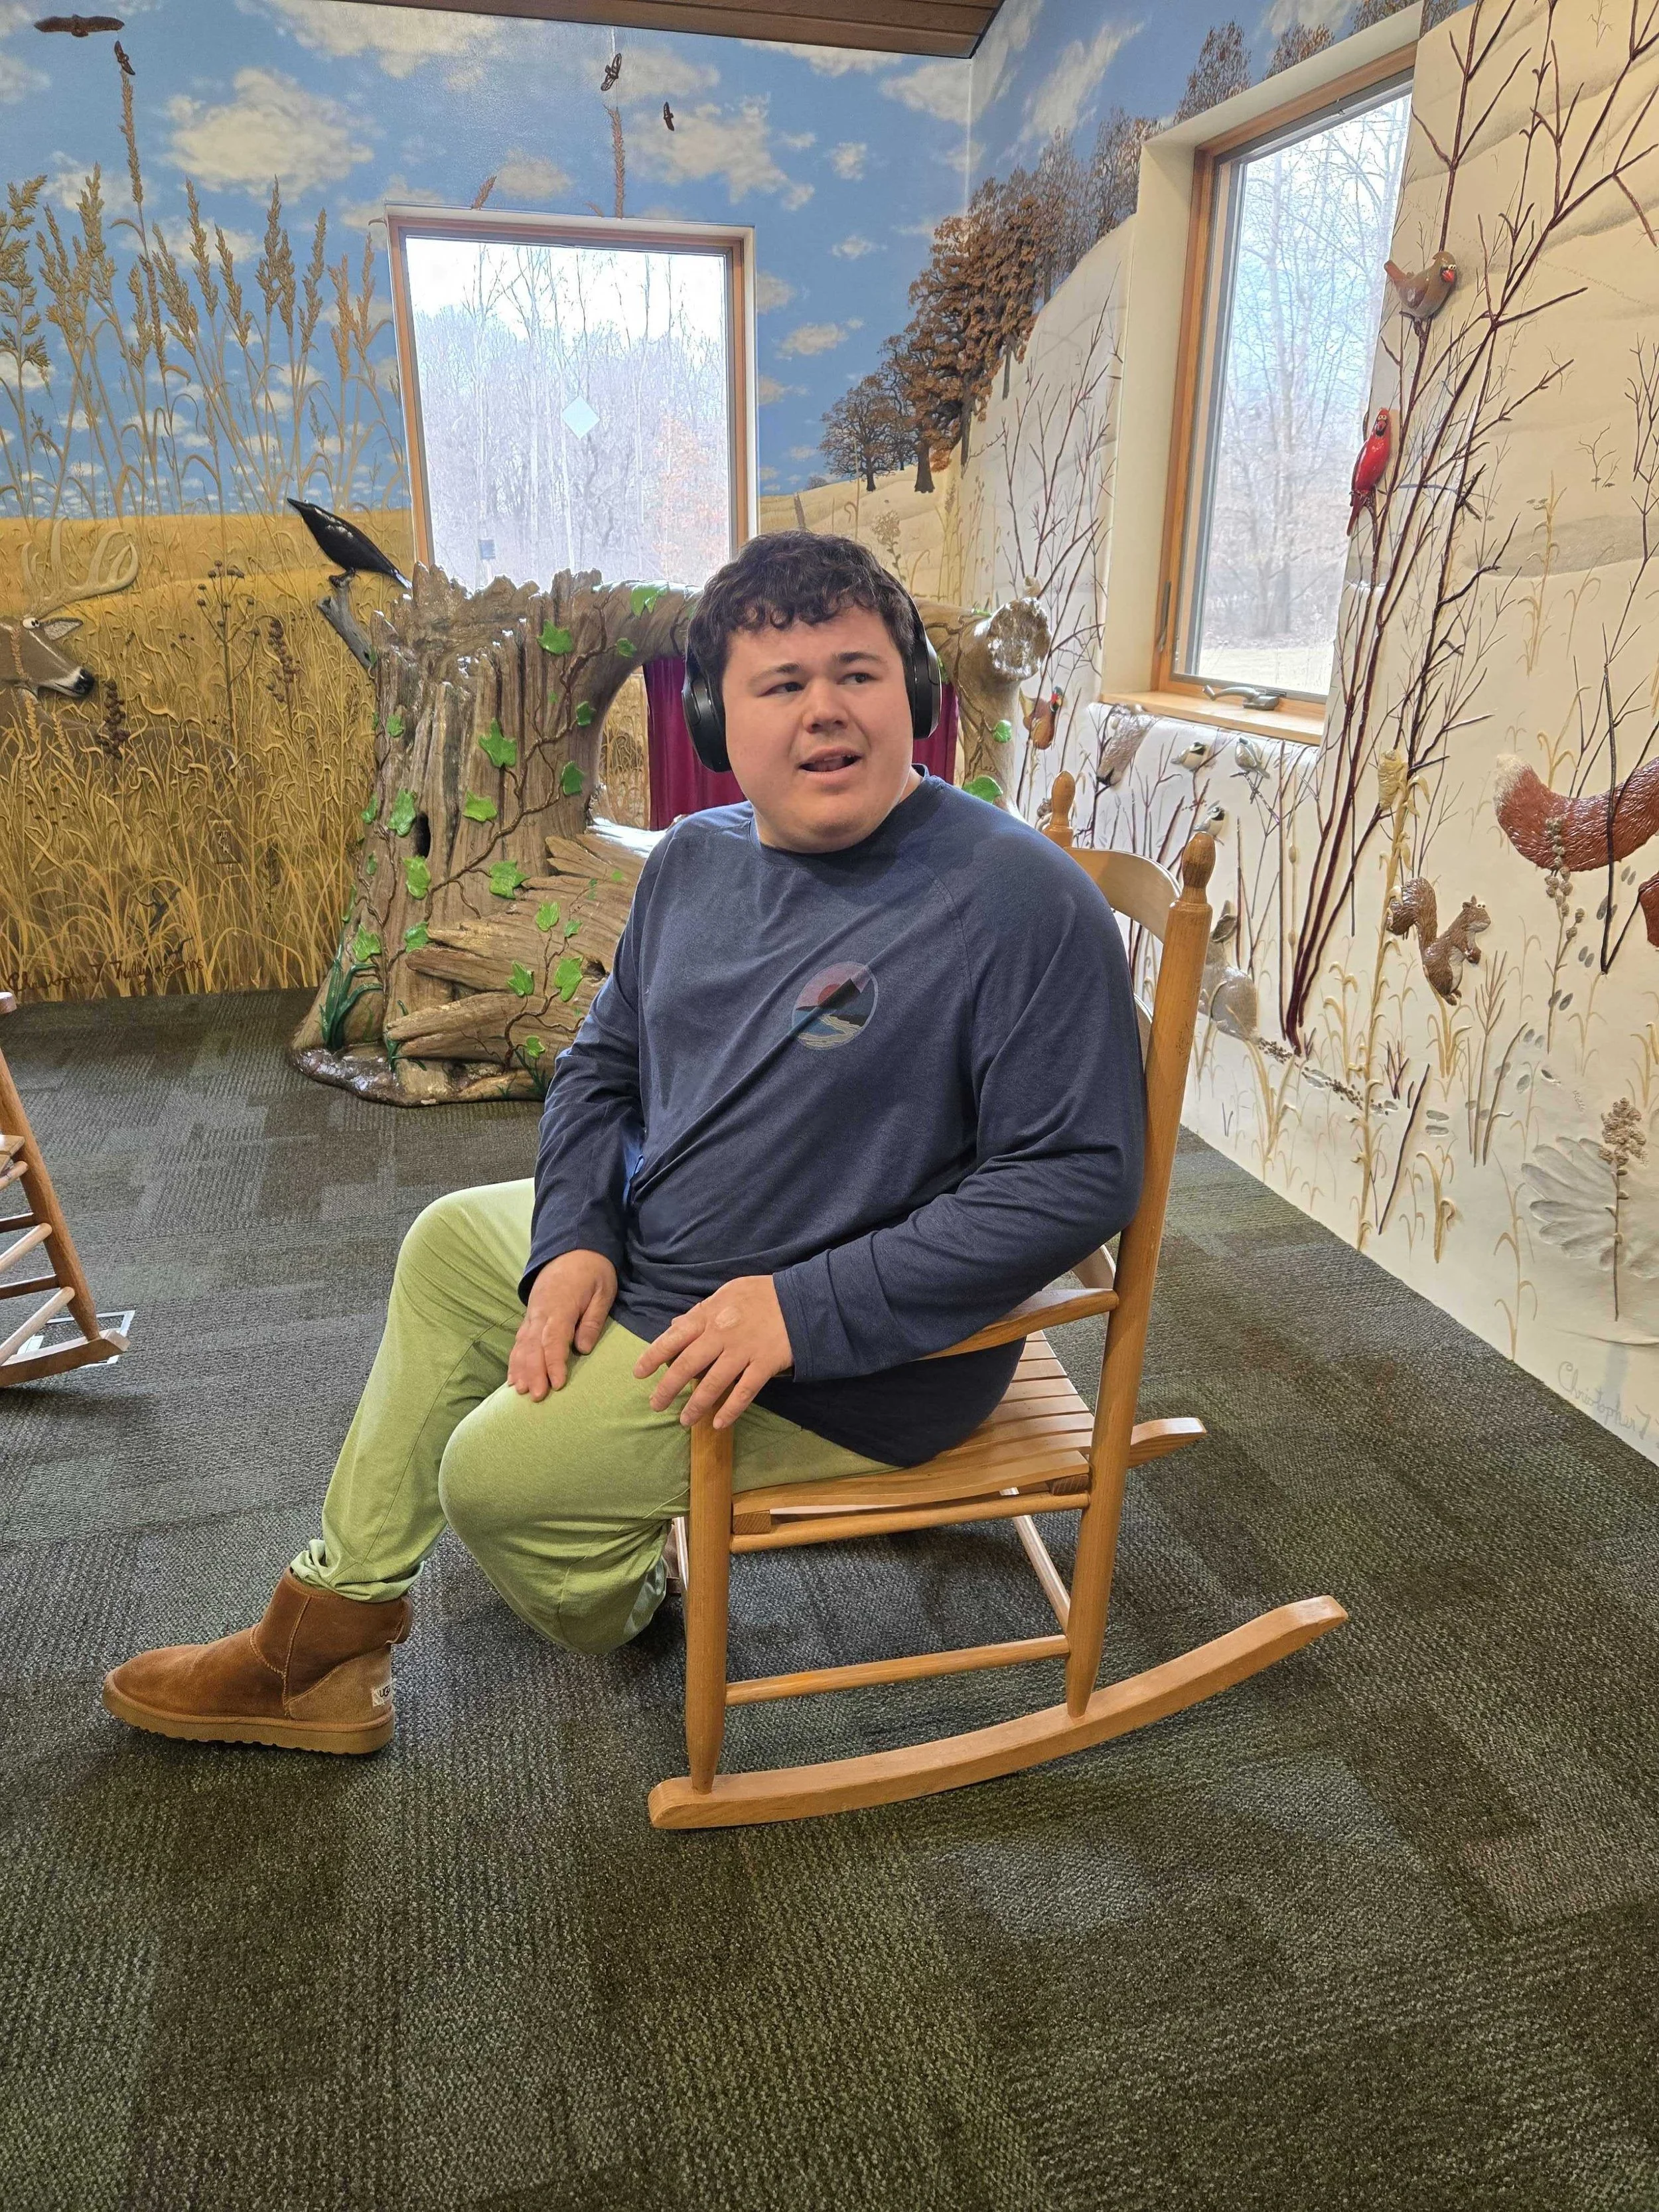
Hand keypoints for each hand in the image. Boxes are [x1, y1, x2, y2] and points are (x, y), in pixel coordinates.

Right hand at [509, 1249, 617, 1398]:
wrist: (573, 1247)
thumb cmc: (593, 1270)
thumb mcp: (603, 1291)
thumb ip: (592, 1320)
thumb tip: (583, 1349)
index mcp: (560, 1305)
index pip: (553, 1339)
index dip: (553, 1363)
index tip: (557, 1384)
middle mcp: (540, 1312)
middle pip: (533, 1346)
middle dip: (533, 1372)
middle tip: (537, 1397)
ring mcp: (532, 1314)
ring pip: (522, 1345)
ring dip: (520, 1369)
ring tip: (520, 1392)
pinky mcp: (530, 1316)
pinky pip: (519, 1340)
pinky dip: (515, 1360)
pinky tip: (513, 1378)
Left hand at [633, 1275, 793, 1430]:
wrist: (801, 1299)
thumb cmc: (762, 1294)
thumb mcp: (727, 1292)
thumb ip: (700, 1310)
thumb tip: (675, 1324)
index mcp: (709, 1315)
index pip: (673, 1338)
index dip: (653, 1356)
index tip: (639, 1373)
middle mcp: (721, 1335)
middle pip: (687, 1366)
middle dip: (668, 1388)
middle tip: (656, 1405)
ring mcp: (743, 1351)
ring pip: (713, 1383)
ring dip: (696, 1405)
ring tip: (684, 1421)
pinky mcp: (764, 1365)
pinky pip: (744, 1392)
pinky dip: (731, 1410)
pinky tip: (719, 1424)